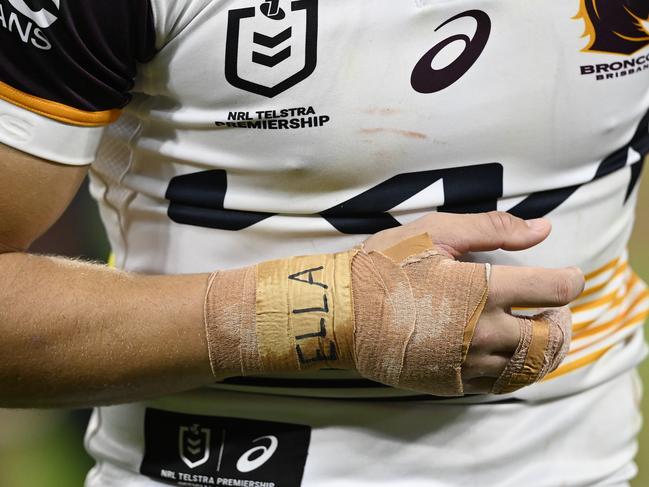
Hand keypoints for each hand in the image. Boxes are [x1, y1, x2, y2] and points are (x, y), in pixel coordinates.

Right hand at [363, 211, 584, 393]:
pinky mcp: (451, 381)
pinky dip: (516, 369)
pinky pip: (499, 384)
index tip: (567, 275)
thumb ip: (493, 228)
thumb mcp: (434, 232)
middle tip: (552, 308)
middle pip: (550, 336)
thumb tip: (543, 230)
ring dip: (544, 348)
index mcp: (484, 290)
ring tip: (536, 331)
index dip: (570, 279)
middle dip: (561, 320)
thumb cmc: (384, 266)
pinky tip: (507, 353)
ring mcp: (467, 362)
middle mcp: (483, 332)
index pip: (553, 289)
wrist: (341, 312)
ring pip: (530, 366)